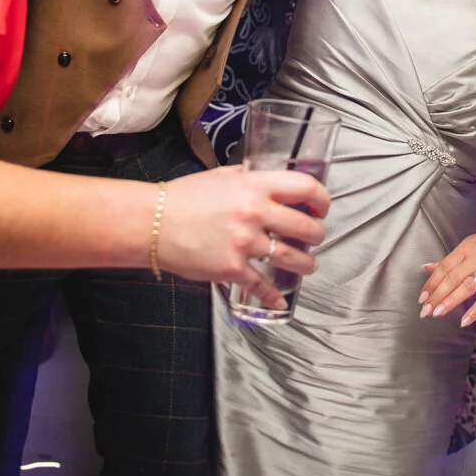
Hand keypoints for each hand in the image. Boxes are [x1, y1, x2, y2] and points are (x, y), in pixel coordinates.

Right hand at [157, 167, 329, 309]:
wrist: (153, 222)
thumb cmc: (184, 197)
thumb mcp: (223, 176)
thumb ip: (250, 179)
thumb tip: (271, 181)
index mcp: (255, 185)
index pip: (305, 187)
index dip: (321, 199)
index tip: (322, 208)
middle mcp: (255, 213)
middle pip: (306, 227)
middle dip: (317, 235)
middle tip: (316, 238)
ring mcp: (245, 243)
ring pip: (293, 258)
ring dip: (306, 264)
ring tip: (308, 265)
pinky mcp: (233, 269)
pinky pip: (263, 286)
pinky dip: (274, 296)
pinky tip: (280, 300)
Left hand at [419, 214, 475, 327]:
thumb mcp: (467, 245)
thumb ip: (448, 260)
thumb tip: (427, 268)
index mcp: (465, 249)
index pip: (444, 267)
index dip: (431, 283)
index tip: (422, 297)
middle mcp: (475, 260)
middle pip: (452, 278)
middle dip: (437, 295)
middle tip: (425, 310)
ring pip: (466, 287)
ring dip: (450, 301)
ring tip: (437, 313)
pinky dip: (475, 310)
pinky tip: (464, 321)